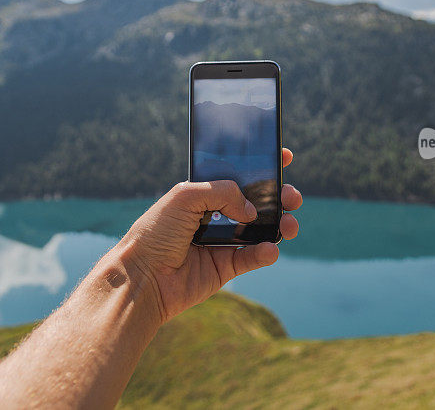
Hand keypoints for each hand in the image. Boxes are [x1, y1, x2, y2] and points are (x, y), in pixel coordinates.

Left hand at [118, 148, 301, 322]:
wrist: (143, 276)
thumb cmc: (155, 232)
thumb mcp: (185, 195)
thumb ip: (223, 191)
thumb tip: (251, 210)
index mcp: (202, 193)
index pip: (237, 174)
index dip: (261, 165)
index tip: (285, 157)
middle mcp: (214, 215)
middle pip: (256, 202)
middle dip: (279, 196)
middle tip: (291, 196)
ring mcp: (221, 241)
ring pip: (261, 229)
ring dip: (280, 224)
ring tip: (290, 224)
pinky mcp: (225, 267)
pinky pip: (253, 257)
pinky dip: (266, 252)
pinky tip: (269, 248)